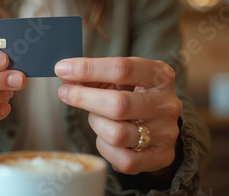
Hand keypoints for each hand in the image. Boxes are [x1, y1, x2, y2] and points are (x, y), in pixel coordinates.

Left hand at [55, 57, 182, 174]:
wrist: (158, 125)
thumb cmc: (132, 95)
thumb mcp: (117, 79)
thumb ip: (93, 76)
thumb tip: (65, 73)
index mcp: (159, 76)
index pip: (122, 69)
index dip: (88, 68)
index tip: (62, 69)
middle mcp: (166, 104)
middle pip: (118, 104)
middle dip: (83, 98)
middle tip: (65, 93)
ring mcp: (166, 132)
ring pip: (116, 134)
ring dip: (96, 124)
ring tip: (96, 118)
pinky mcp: (161, 157)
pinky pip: (124, 160)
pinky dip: (105, 149)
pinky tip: (105, 138)